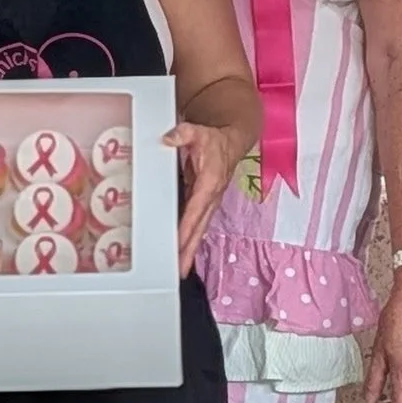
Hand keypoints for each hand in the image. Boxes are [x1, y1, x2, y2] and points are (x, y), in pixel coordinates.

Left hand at [164, 121, 246, 275]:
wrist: (233, 142)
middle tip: (178, 270)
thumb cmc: (215, 140)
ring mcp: (209, 203)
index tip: (178, 243)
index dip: (187, 227)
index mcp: (209, 183)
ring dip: (190, 251)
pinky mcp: (205, 204)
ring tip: (179, 270)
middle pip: (199, 228)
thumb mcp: (199, 132)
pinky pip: (197, 226)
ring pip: (199, 231)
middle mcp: (211, 198)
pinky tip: (182, 253)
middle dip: (189, 250)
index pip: (196, 209)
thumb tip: (168, 138)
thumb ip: (183, 134)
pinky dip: (190, 240)